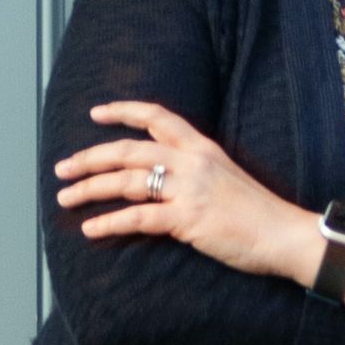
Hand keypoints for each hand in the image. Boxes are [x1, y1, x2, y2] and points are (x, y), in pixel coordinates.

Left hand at [54, 101, 314, 276]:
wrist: (282, 232)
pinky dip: (110, 223)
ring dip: (90, 190)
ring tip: (65, 198)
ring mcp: (189, 189)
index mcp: (202, 147)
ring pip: (127, 182)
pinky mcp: (187, 218)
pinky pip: (139, 218)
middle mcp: (193, 161)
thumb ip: (193, 170)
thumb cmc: (255, 210)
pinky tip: (91, 230)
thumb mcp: (224, 176)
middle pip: (130, 150)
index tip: (95, 113)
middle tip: (62, 167)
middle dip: (90, 157)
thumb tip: (160, 179)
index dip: (124, 111)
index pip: (158, 117)